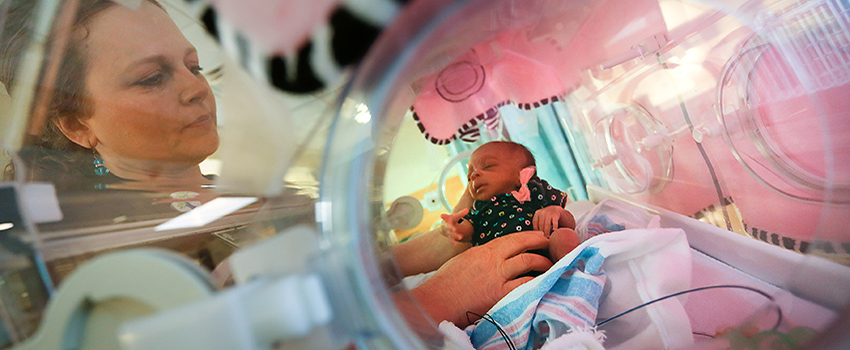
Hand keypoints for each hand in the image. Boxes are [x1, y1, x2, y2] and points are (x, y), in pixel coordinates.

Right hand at [410, 231, 552, 326]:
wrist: (437, 300)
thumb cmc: (446, 282)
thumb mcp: (465, 259)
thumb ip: (483, 255)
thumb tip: (497, 256)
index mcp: (483, 250)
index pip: (511, 238)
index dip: (529, 236)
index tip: (539, 236)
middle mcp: (492, 259)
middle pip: (523, 245)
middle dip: (541, 242)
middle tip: (551, 244)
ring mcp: (497, 276)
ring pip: (528, 262)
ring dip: (543, 262)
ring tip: (551, 264)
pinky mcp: (499, 294)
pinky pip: (525, 285)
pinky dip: (536, 282)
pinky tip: (542, 282)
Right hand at [440, 208, 469, 241]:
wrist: (445, 226)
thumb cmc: (451, 220)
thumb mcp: (455, 217)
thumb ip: (461, 214)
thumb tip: (467, 210)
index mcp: (447, 221)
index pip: (446, 219)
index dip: (445, 218)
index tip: (443, 217)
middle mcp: (446, 227)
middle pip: (448, 228)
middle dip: (451, 229)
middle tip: (454, 229)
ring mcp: (448, 233)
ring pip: (450, 235)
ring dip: (454, 236)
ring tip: (460, 237)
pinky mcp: (450, 237)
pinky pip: (451, 240)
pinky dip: (453, 242)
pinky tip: (456, 244)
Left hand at [533, 206, 565, 236]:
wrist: (554, 209)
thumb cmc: (546, 216)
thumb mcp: (540, 216)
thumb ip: (537, 222)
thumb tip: (533, 233)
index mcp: (537, 213)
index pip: (535, 223)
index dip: (536, 230)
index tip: (538, 236)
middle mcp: (542, 213)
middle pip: (541, 225)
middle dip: (542, 232)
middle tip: (543, 238)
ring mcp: (549, 214)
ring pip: (547, 225)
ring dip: (547, 232)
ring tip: (548, 237)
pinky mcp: (555, 215)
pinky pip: (554, 223)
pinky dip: (554, 227)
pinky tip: (554, 231)